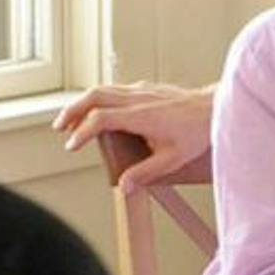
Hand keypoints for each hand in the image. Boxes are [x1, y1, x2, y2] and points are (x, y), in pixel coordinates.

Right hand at [53, 82, 214, 192]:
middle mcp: (138, 99)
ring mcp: (141, 90)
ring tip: (72, 120)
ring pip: (103, 89)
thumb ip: (146, 173)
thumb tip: (124, 187)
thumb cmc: (197, 132)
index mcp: (141, 116)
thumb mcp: (173, 159)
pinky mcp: (146, 88)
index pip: (101, 119)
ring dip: (83, 103)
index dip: (83, 132)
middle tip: (60, 128)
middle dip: (73, 111)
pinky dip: (100, 99)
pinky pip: (116, 89)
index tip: (72, 145)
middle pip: (94, 96)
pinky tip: (98, 111)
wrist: (214, 109)